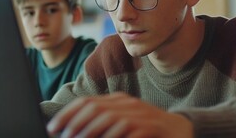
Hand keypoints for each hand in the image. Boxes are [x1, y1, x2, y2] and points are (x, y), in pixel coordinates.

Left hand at [47, 92, 193, 137]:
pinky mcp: (150, 125)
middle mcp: (127, 103)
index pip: (87, 102)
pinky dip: (112, 137)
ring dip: (89, 131)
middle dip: (74, 122)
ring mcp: (140, 113)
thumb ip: (104, 123)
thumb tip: (76, 132)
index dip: (68, 113)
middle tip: (63, 136)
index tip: (54, 127)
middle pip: (94, 107)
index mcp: (119, 100)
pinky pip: (127, 128)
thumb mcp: (124, 123)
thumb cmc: (148, 131)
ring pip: (108, 117)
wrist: (181, 131)